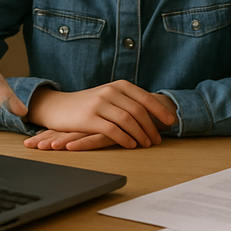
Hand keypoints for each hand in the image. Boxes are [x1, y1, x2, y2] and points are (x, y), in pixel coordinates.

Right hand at [26, 80, 175, 148]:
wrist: (59, 106)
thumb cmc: (88, 104)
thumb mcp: (109, 95)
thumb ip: (127, 100)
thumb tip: (154, 110)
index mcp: (118, 85)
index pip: (145, 97)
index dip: (160, 110)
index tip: (171, 121)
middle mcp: (110, 91)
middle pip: (138, 110)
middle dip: (151, 126)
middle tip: (158, 139)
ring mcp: (99, 104)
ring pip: (128, 120)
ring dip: (141, 134)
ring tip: (147, 144)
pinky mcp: (89, 118)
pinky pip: (112, 130)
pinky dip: (125, 138)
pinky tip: (131, 145)